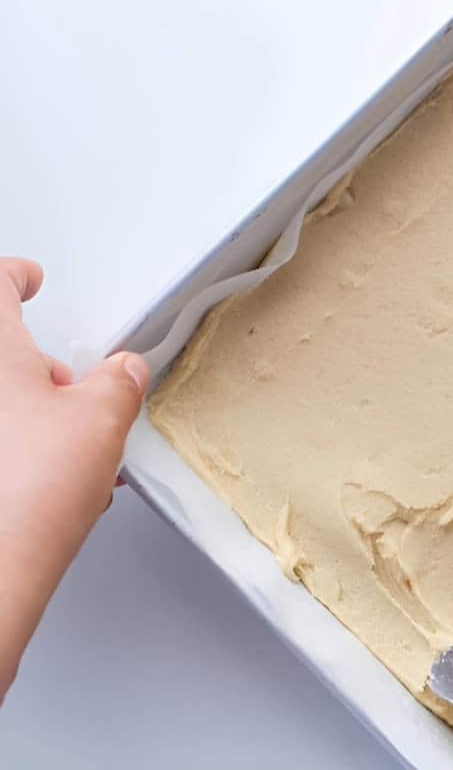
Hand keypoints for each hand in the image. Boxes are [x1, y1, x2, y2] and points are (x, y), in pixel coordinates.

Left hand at [0, 258, 148, 700]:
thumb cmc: (25, 492)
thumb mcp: (100, 421)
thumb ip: (117, 383)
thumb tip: (122, 372)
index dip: (16, 277)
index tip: (30, 278)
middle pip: (0, 354)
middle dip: (36, 369)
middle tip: (69, 390)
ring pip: (1, 405)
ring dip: (27, 416)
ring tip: (69, 454)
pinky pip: (2, 445)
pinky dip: (16, 452)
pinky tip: (46, 487)